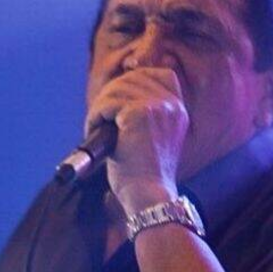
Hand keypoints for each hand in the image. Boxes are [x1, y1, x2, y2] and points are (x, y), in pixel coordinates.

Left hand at [85, 67, 187, 213]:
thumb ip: (142, 113)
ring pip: (117, 89)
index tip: (118, 103)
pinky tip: (94, 130)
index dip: (136, 81)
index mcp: (179, 111)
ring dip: (100, 107)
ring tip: (96, 127)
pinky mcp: (140, 112)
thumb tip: (116, 92)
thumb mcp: (150, 138)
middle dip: (111, 96)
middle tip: (100, 119)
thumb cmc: (143, 176)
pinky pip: (107, 102)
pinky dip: (95, 116)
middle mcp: (172, 105)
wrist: (148, 197)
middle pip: (134, 78)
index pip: (161, 74)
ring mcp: (159, 106)